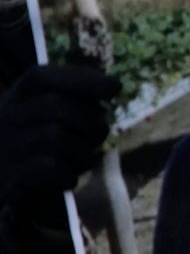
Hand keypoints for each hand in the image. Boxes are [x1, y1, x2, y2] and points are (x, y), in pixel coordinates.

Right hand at [0, 65, 119, 202]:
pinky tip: (69, 177)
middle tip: (99, 135)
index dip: (82, 79)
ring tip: (85, 159)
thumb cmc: (32, 135)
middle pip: (56, 105)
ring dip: (84, 151)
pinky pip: (50, 167)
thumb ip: (72, 95)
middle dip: (90, 121)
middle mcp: (7, 115)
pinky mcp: (10, 173)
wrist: (1, 171)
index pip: (43, 76)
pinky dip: (69, 173)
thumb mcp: (41, 108)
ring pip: (56, 137)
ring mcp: (8, 144)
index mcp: (18, 94)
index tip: (115, 88)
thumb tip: (112, 86)